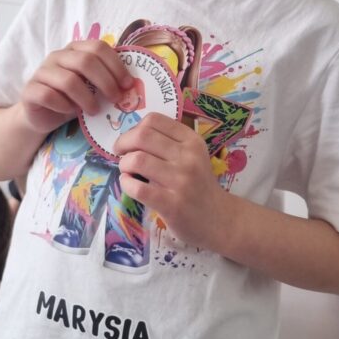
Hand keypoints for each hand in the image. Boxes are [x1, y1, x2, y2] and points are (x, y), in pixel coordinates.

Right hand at [20, 40, 134, 133]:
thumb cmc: (72, 99)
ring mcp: (42, 72)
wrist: (42, 116)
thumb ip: (106, 80)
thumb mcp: (92, 87)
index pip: (98, 47)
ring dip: (87, 98)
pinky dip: (64, 106)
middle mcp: (57, 56)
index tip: (128, 84)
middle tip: (116, 99)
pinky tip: (71, 112)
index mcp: (75, 49)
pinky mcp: (30, 90)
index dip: (116, 65)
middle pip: (85, 61)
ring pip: (68, 80)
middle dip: (105, 81)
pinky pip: (49, 96)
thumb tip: (131, 84)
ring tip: (95, 111)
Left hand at [114, 113, 227, 251]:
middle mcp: (188, 157)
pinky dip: (126, 183)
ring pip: (137, 160)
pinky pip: (138, 188)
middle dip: (123, 143)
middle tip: (120, 153)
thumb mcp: (193, 156)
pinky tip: (129, 184)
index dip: (134, 128)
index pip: (154, 120)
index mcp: (192, 141)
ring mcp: (181, 181)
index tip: (130, 141)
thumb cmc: (199, 185)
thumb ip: (169, 143)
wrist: (218, 218)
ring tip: (127, 171)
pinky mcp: (172, 204)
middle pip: (142, 136)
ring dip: (124, 164)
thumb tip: (132, 135)